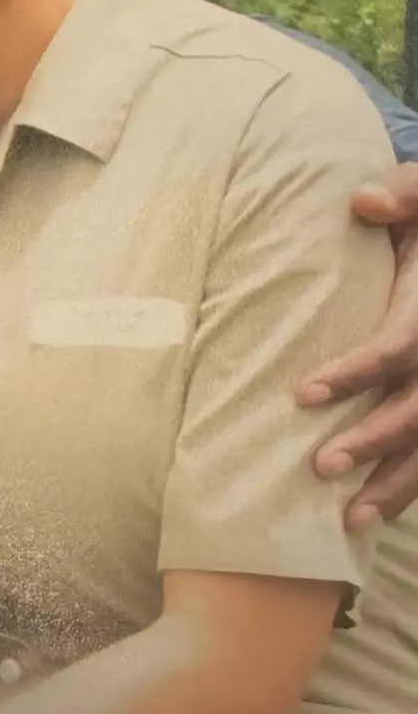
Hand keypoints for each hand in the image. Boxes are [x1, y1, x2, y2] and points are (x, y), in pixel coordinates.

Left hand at [303, 165, 417, 525]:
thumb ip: (404, 192)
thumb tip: (362, 201)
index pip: (400, 348)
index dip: (358, 372)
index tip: (305, 395)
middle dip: (374, 440)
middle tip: (319, 465)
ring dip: (397, 485)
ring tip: (348, 520)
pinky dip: (412, 486)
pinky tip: (377, 515)